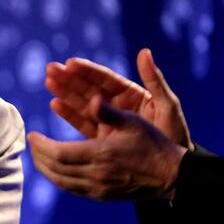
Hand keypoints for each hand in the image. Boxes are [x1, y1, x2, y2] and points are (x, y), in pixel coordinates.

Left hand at [29, 95, 187, 200]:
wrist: (172, 175)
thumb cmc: (153, 144)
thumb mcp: (133, 121)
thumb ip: (108, 112)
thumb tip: (92, 99)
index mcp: (101, 154)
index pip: (60, 153)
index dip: (42, 145)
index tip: (32, 135)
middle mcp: (97, 174)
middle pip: (56, 169)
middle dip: (39, 156)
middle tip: (31, 144)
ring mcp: (99, 188)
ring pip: (61, 182)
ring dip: (45, 169)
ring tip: (37, 156)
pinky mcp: (102, 196)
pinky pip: (72, 189)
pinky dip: (58, 179)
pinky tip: (54, 171)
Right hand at [46, 48, 191, 147]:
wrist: (173, 171)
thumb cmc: (174, 136)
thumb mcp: (167, 106)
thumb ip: (154, 80)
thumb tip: (144, 52)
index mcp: (132, 95)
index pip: (105, 80)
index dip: (87, 71)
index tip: (70, 63)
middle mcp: (117, 107)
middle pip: (89, 89)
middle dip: (69, 79)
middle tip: (50, 69)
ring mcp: (108, 122)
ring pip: (82, 104)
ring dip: (65, 93)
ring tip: (48, 82)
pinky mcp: (102, 138)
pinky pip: (82, 124)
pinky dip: (68, 114)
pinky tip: (55, 104)